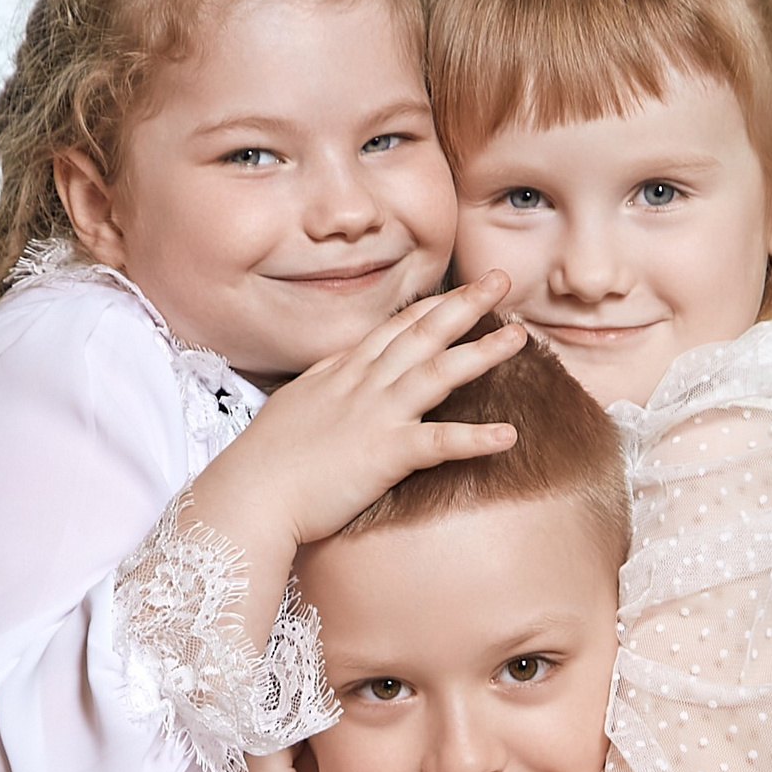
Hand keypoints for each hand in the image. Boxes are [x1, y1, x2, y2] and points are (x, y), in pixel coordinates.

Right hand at [185, 273, 523, 554]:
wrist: (250, 492)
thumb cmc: (265, 461)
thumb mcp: (293, 408)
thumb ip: (321, 388)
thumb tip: (333, 374)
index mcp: (342, 374)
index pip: (394, 330)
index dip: (431, 307)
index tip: (460, 290)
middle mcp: (362, 385)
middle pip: (422, 334)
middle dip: (465, 304)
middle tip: (502, 279)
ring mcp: (375, 415)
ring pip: (438, 373)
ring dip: (482, 352)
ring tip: (521, 336)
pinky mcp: (384, 454)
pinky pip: (439, 443)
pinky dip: (475, 438)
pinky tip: (510, 435)